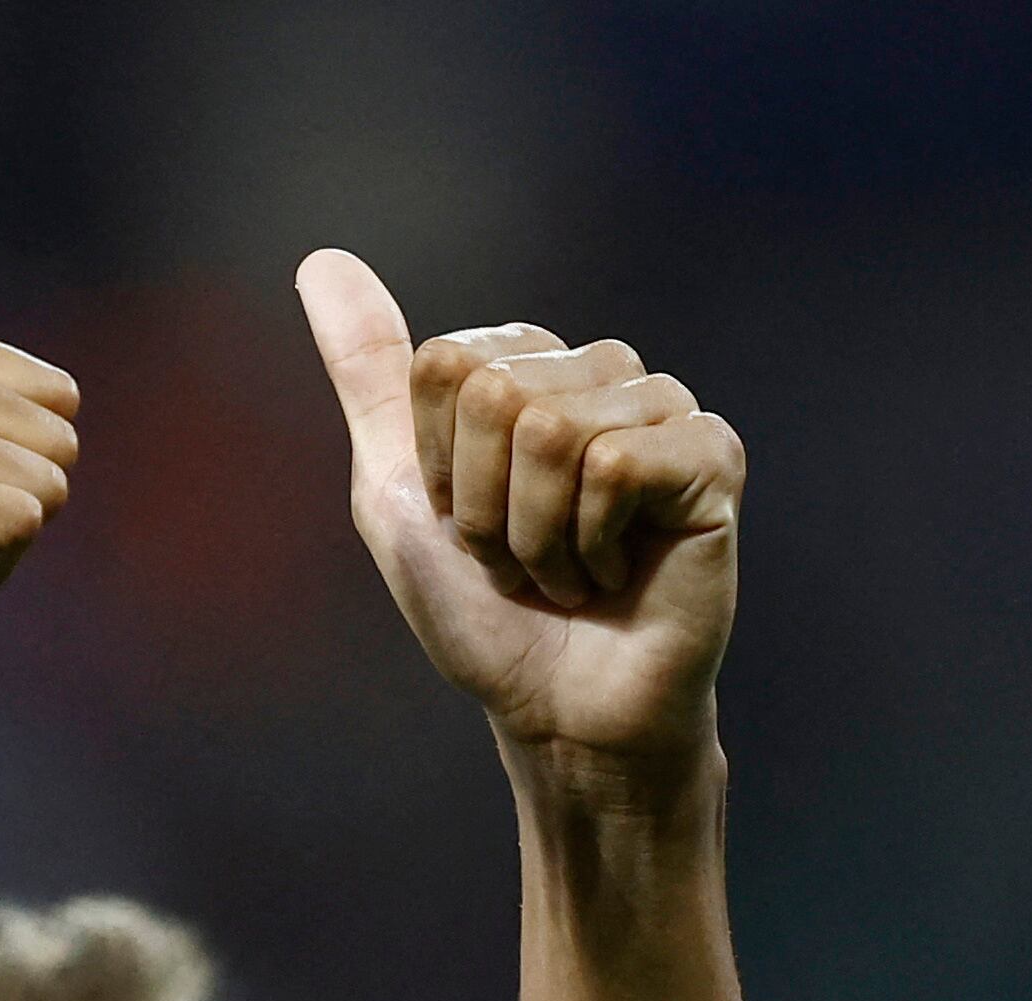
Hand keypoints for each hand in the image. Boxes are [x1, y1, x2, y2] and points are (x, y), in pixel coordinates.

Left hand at [295, 249, 740, 773]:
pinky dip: (594, 544)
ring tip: (572, 573)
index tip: (471, 527)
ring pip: (551, 431)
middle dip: (488, 509)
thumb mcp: (400, 491)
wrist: (560, 710)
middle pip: (495, 394)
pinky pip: (616, 465)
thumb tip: (320, 259)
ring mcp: (663, 406)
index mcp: (527, 366)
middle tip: (525, 561)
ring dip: (539, 538)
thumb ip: (369, 374)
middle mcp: (598, 371)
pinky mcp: (712, 454)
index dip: (441, 469)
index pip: (444, 365)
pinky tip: (621, 573)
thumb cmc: (486, 612)